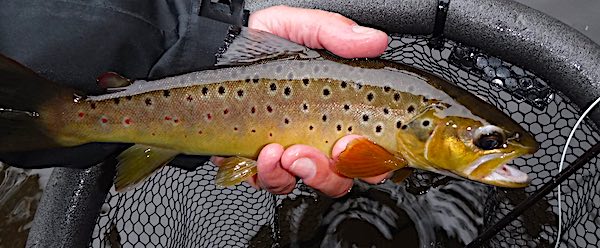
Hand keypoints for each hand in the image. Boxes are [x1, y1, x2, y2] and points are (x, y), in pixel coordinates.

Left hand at [212, 6, 389, 196]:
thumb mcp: (298, 27)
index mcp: (335, 110)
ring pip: (302, 183)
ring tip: (281, 152)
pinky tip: (261, 155)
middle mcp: (314, 136)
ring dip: (294, 174)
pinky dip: (265, 175)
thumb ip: (335, 32)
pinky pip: (265, 182)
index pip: (366, 149)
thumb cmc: (259, 44)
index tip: (351, 143)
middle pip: (338, 177)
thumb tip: (374, 41)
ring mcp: (285, 152)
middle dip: (328, 174)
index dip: (368, 158)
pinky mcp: (255, 161)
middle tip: (314, 153)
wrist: (212, 52)